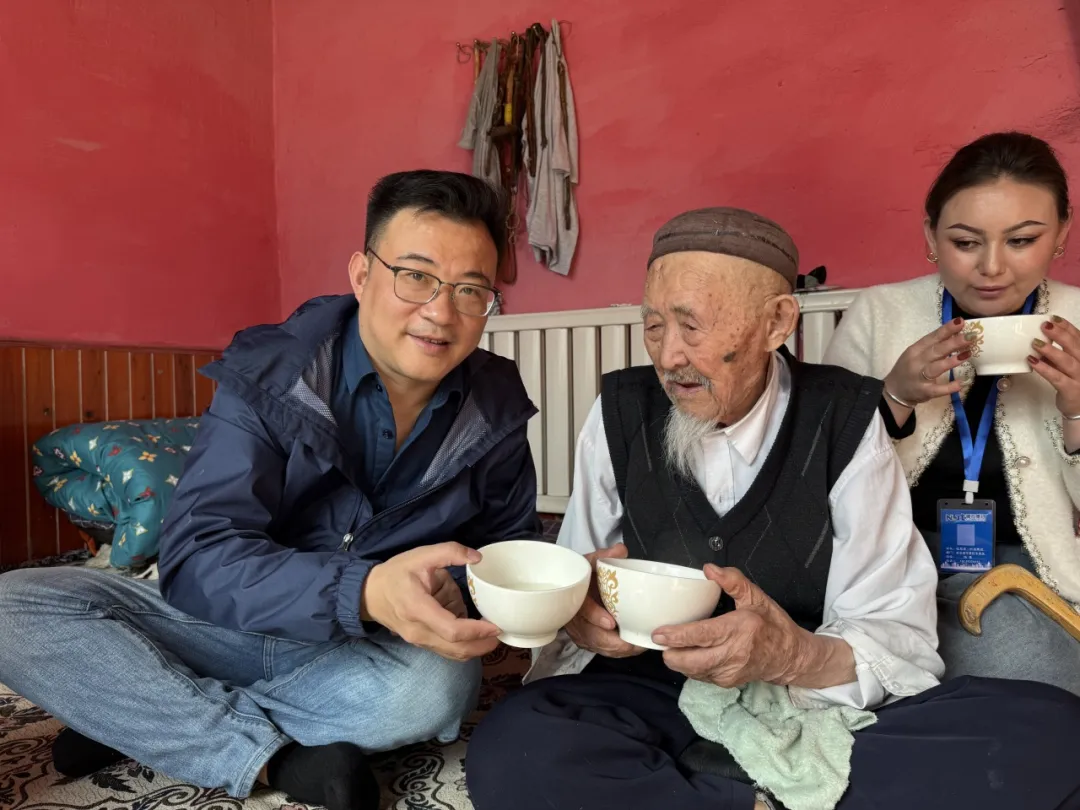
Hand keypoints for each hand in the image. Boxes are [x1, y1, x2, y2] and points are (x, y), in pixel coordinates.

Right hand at [361, 542, 500, 661]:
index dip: (476, 631)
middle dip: (482, 645)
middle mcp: (418, 631)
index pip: (451, 630)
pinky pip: (445, 651)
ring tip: (492, 635)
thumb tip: (477, 557)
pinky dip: (463, 647)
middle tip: (501, 634)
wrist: (368, 594)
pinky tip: (475, 635)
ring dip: (475, 647)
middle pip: (455, 648)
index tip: (495, 625)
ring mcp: (418, 640)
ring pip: (452, 654)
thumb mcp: (421, 555)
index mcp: (418, 608)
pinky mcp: (420, 642)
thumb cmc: (395, 574)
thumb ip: (449, 552)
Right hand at [564, 543, 645, 657]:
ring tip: (638, 647)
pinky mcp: (584, 639)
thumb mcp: (592, 560)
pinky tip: (631, 650)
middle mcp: (573, 616)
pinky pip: (598, 649)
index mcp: (575, 595)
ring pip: (596, 645)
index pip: (582, 609)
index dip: (595, 616)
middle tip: (633, 644)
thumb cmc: (584, 573)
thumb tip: (620, 550)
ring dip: (616, 649)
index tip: (611, 623)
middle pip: (590, 634)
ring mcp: (578, 630)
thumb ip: (605, 555)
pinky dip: (615, 652)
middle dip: (612, 642)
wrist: (572, 585)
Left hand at [655, 565, 852, 688]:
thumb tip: (708, 568)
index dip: (677, 636)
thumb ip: (733, 581)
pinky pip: (701, 676)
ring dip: (678, 661)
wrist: (791, 656)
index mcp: (740, 629)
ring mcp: (730, 672)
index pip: (702, 635)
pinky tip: (688, 654)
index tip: (658, 633)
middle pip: (692, 661)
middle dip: (670, 654)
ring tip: (670, 647)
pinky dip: (690, 667)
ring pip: (693, 671)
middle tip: (658, 641)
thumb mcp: (757, 597)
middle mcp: (734, 654)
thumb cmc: (772, 624)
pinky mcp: (727, 683)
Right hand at [883, 317, 971, 406]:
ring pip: (936, 368)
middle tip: (971, 336)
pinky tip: (960, 383)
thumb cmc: (909, 368)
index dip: (946, 330)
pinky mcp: (924, 392)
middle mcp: (916, 362)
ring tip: (967, 354)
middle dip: (953, 343)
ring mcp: (919, 378)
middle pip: (936, 351)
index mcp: (915, 350)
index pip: (932, 338)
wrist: (895, 391)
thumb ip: (934, 347)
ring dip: (951, 361)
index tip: (961, 322)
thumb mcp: (917, 355)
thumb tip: (958, 335)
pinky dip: (949, 387)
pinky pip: (937, 389)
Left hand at [1030, 316, 1079, 417]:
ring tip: (1035, 343)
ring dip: (1050, 351)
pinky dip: (1045, 369)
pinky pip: (1057, 378)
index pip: (1079, 338)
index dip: (1066, 327)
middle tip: (1044, 325)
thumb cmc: (1074, 384)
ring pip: (1066, 361)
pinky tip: (1032, 362)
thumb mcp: (1068, 367)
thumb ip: (1058, 355)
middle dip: (1060, 334)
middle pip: (1075, 346)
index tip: (1053, 318)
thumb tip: (1040, 340)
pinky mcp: (1071, 390)